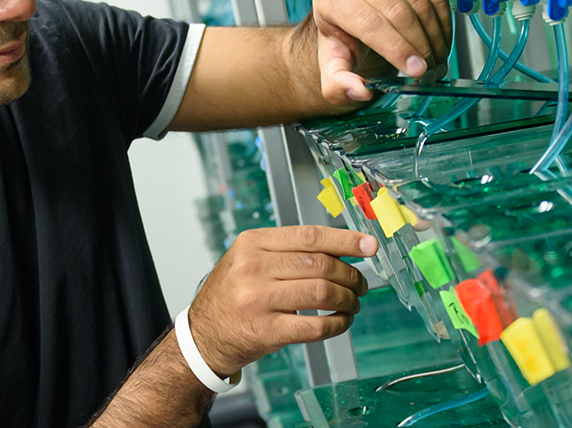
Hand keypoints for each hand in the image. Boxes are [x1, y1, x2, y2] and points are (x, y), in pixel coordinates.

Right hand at [186, 226, 377, 375]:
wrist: (203, 336)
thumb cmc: (232, 296)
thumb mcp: (248, 260)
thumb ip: (287, 252)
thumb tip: (340, 252)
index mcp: (252, 243)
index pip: (309, 236)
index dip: (345, 241)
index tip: (368, 246)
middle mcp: (252, 267)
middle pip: (321, 265)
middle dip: (351, 275)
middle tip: (361, 284)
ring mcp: (258, 299)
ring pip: (323, 293)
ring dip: (347, 300)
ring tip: (352, 303)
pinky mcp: (266, 330)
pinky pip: (316, 326)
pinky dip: (337, 324)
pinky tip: (341, 322)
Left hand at [311, 0, 451, 103]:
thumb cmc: (343, 25)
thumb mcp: (333, 56)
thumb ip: (337, 82)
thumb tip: (358, 91)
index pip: (370, 24)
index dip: (397, 50)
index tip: (416, 70)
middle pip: (400, 14)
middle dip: (421, 48)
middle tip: (430, 70)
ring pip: (421, 3)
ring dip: (435, 36)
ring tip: (436, 58)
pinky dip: (443, 19)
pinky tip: (440, 36)